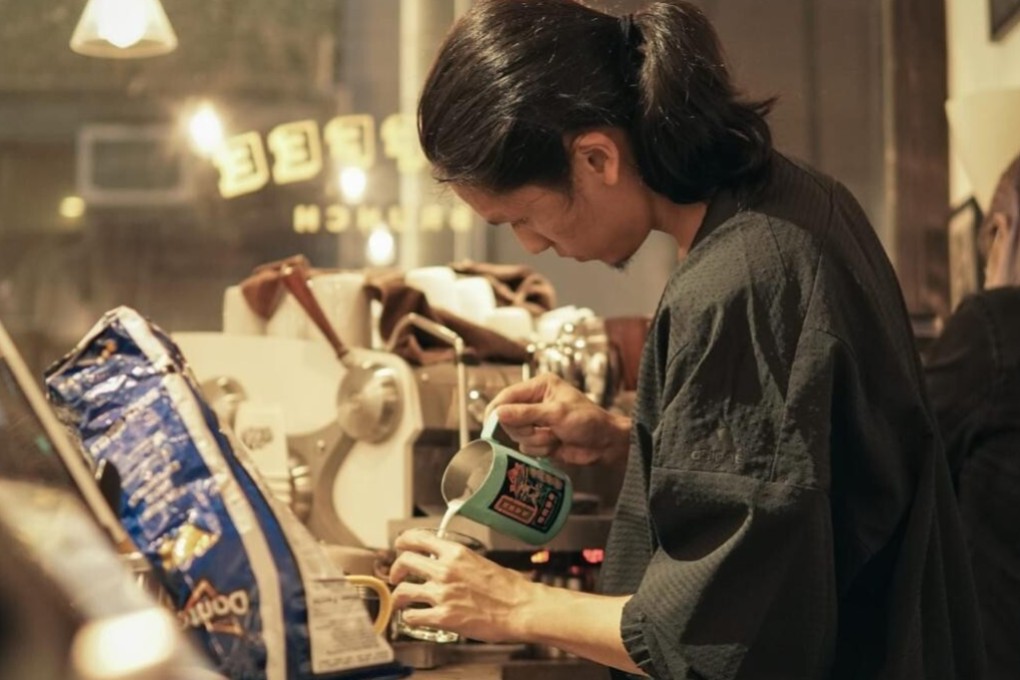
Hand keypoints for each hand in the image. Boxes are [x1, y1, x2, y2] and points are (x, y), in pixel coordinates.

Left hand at [388, 529, 536, 642]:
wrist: (521, 609)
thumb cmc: (509, 588)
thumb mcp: (481, 562)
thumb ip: (459, 562)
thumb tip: (446, 563)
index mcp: (456, 553)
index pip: (418, 538)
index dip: (403, 541)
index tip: (400, 545)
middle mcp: (445, 570)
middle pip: (405, 562)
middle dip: (396, 570)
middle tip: (397, 576)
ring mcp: (442, 594)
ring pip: (403, 590)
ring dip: (398, 596)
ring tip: (400, 601)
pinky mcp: (443, 617)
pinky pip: (413, 616)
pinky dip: (409, 618)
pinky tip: (414, 618)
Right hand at [484, 373, 630, 465]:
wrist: (605, 444)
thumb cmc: (588, 421)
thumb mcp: (557, 414)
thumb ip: (526, 413)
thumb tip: (498, 413)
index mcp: (539, 387)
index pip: (508, 395)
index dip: (497, 409)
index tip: (490, 423)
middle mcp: (534, 402)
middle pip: (509, 418)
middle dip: (526, 429)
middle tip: (544, 429)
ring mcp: (536, 422)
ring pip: (517, 435)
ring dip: (536, 440)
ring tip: (555, 436)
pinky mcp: (539, 439)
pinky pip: (526, 448)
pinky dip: (541, 449)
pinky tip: (556, 444)